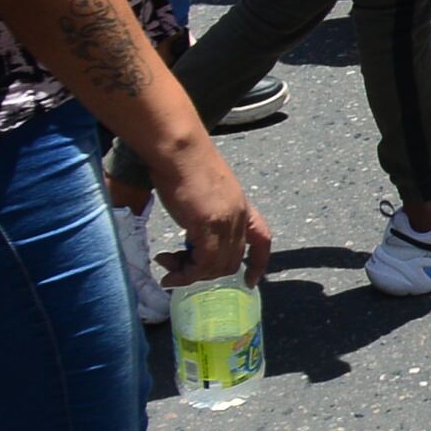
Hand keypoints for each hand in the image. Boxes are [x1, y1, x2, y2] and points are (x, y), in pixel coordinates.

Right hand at [144, 141, 270, 285]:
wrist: (179, 149)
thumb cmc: (185, 164)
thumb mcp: (207, 193)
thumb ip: (209, 214)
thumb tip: (194, 236)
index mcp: (242, 207)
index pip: (263, 239)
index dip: (258, 264)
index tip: (249, 281)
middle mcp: (239, 217)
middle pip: (231, 261)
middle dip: (204, 272)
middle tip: (176, 268)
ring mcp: (226, 221)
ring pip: (216, 266)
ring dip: (190, 274)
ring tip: (167, 268)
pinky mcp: (208, 224)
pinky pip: (202, 262)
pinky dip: (185, 272)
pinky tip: (167, 267)